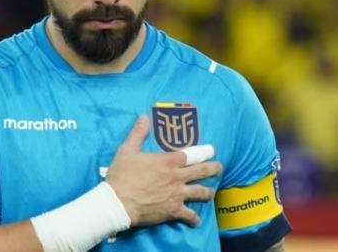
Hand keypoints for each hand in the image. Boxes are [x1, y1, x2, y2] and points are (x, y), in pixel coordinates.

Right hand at [105, 114, 221, 226]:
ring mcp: (177, 195)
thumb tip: (144, 117)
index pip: (190, 154)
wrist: (118, 202)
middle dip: (213, 168)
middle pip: (201, 171)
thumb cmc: (122, 175)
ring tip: (211, 192)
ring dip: (208, 192)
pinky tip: (197, 220)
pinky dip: (194, 218)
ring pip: (200, 192)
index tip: (211, 150)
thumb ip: (138, 133)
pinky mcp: (173, 211)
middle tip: (220, 167)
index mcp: (167, 161)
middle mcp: (176, 177)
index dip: (202, 151)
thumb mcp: (127, 150)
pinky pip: (189, 215)